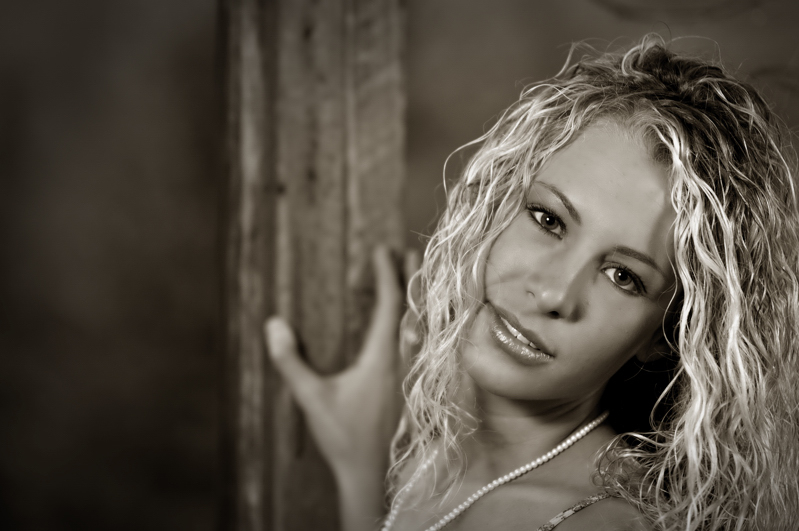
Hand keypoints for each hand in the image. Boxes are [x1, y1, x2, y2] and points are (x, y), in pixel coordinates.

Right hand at [264, 246, 419, 482]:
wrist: (375, 476)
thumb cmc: (344, 437)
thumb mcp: (311, 398)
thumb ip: (290, 361)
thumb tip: (274, 324)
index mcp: (383, 357)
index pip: (390, 304)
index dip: (387, 274)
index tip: (382, 250)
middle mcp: (407, 361)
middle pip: (417, 308)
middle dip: (413, 278)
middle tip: (410, 252)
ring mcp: (419, 375)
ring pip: (429, 327)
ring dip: (425, 299)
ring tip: (422, 279)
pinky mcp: (422, 389)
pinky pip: (434, 347)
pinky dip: (432, 326)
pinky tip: (429, 324)